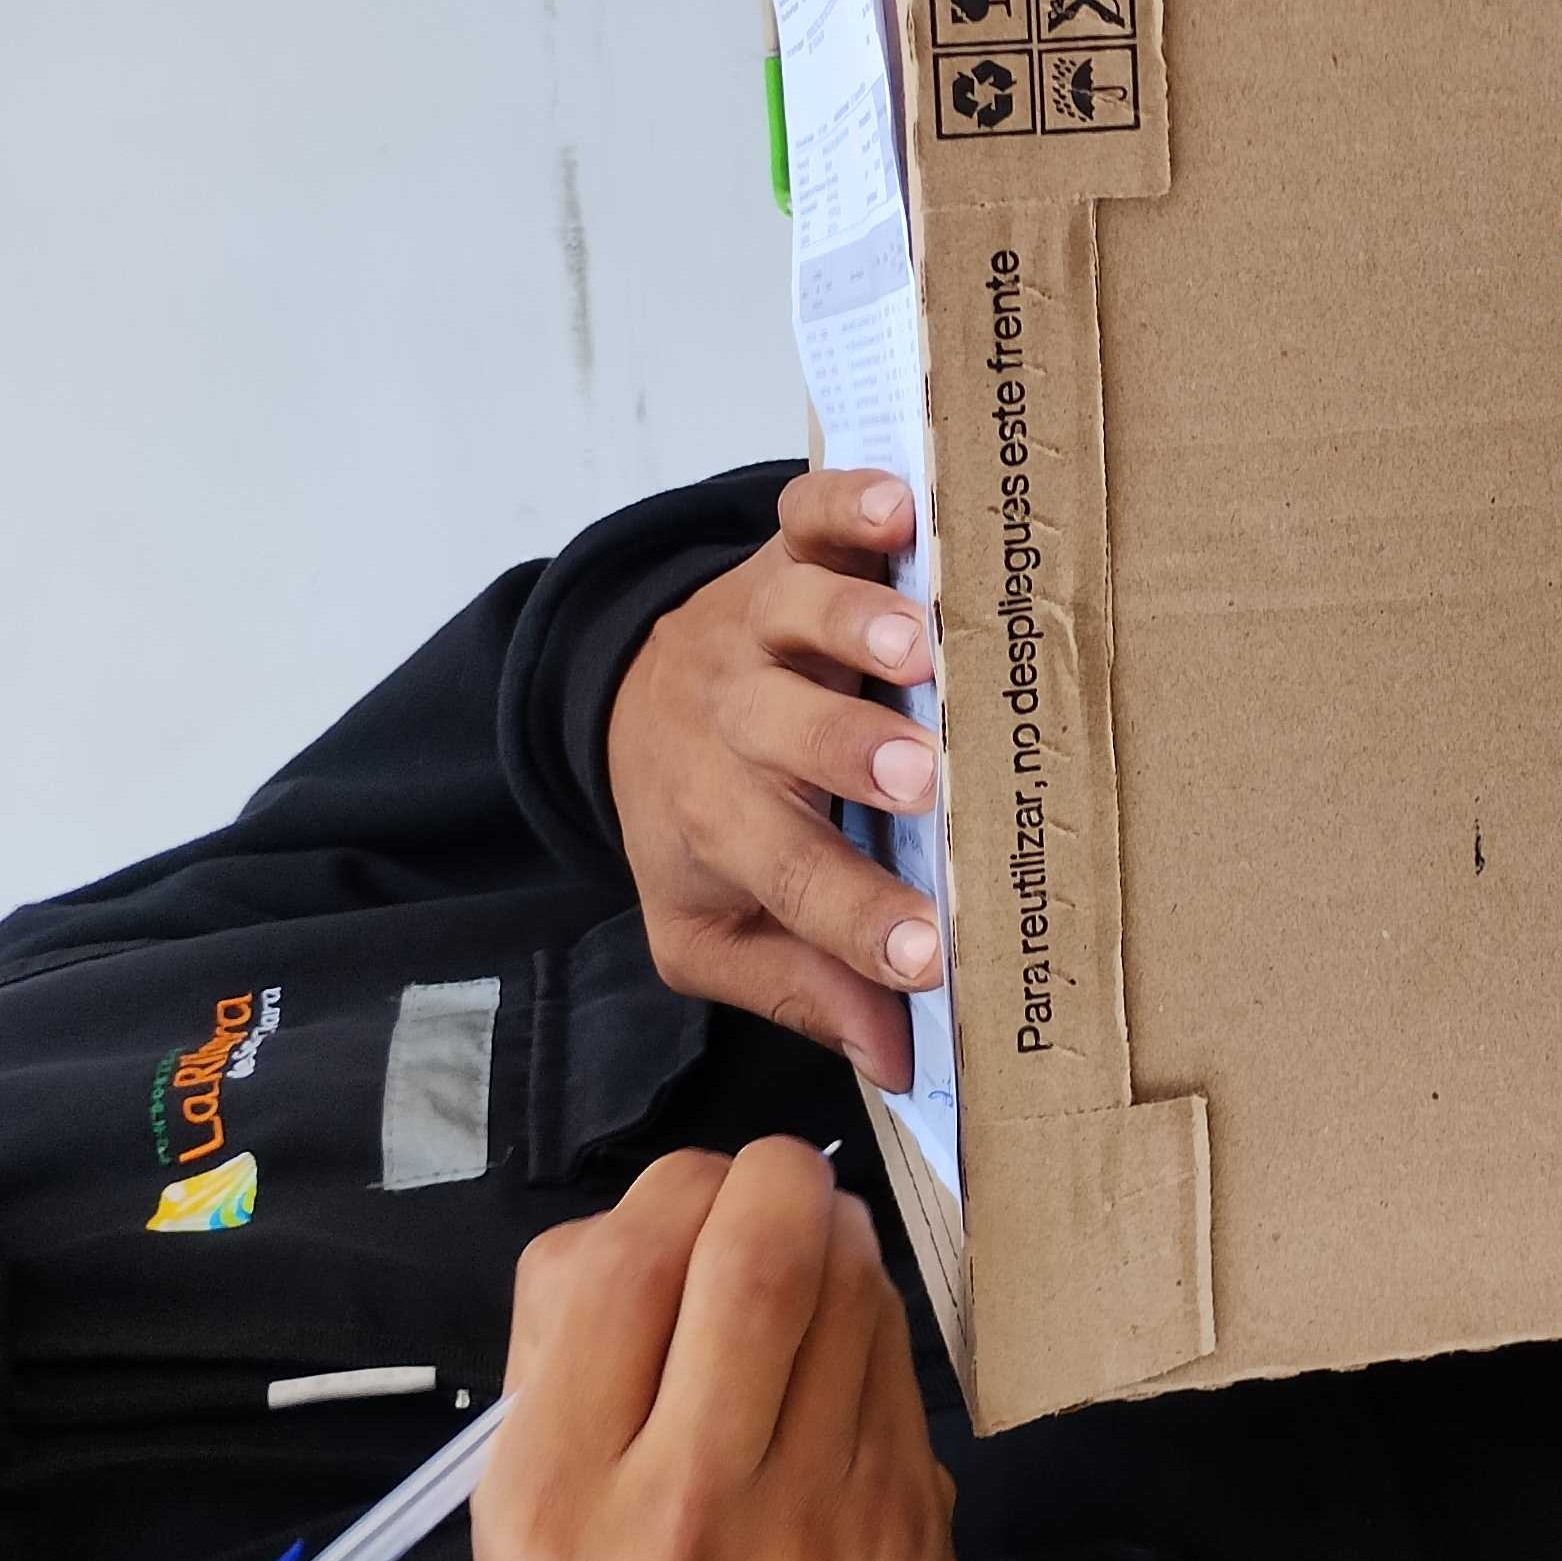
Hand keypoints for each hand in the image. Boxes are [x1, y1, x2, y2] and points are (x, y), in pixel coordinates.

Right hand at [474, 1141, 956, 1560]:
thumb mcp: (517, 1500)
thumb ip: (558, 1341)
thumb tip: (654, 1211)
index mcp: (556, 1506)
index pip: (619, 1270)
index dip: (668, 1191)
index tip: (685, 1195)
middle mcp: (683, 1521)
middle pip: (755, 1260)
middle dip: (770, 1179)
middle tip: (767, 1180)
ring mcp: (812, 1528)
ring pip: (848, 1292)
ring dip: (832, 1231)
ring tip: (808, 1240)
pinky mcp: (905, 1527)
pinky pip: (898, 1355)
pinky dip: (870, 1306)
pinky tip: (843, 1321)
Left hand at [607, 469, 940, 1087]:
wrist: (631, 702)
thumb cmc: (700, 826)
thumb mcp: (714, 931)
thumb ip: (804, 989)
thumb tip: (901, 1058)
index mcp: (717, 822)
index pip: (784, 877)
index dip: (855, 921)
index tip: (930, 957)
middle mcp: (732, 720)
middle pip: (778, 734)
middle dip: (845, 752)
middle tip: (918, 778)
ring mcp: (756, 627)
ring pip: (793, 614)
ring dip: (851, 626)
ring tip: (919, 645)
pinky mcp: (783, 551)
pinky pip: (805, 515)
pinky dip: (846, 502)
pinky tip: (899, 506)